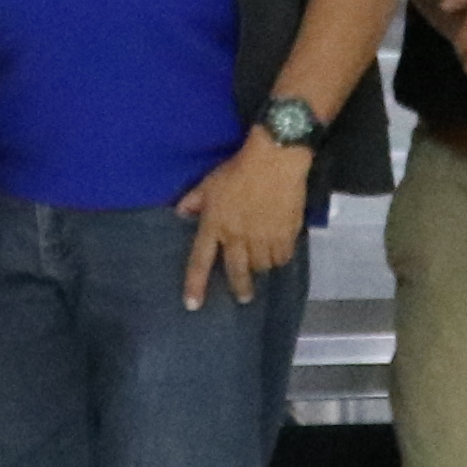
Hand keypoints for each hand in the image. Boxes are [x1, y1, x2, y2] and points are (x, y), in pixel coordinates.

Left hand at [181, 125, 314, 304]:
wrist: (274, 161)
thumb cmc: (237, 170)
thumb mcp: (208, 183)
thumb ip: (193, 201)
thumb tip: (181, 213)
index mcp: (214, 225)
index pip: (200, 260)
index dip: (195, 284)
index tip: (192, 305)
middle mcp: (237, 237)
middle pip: (236, 272)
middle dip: (239, 288)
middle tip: (243, 297)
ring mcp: (262, 238)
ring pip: (261, 266)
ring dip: (260, 268)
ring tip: (261, 265)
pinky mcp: (285, 235)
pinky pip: (282, 257)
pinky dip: (279, 258)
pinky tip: (278, 253)